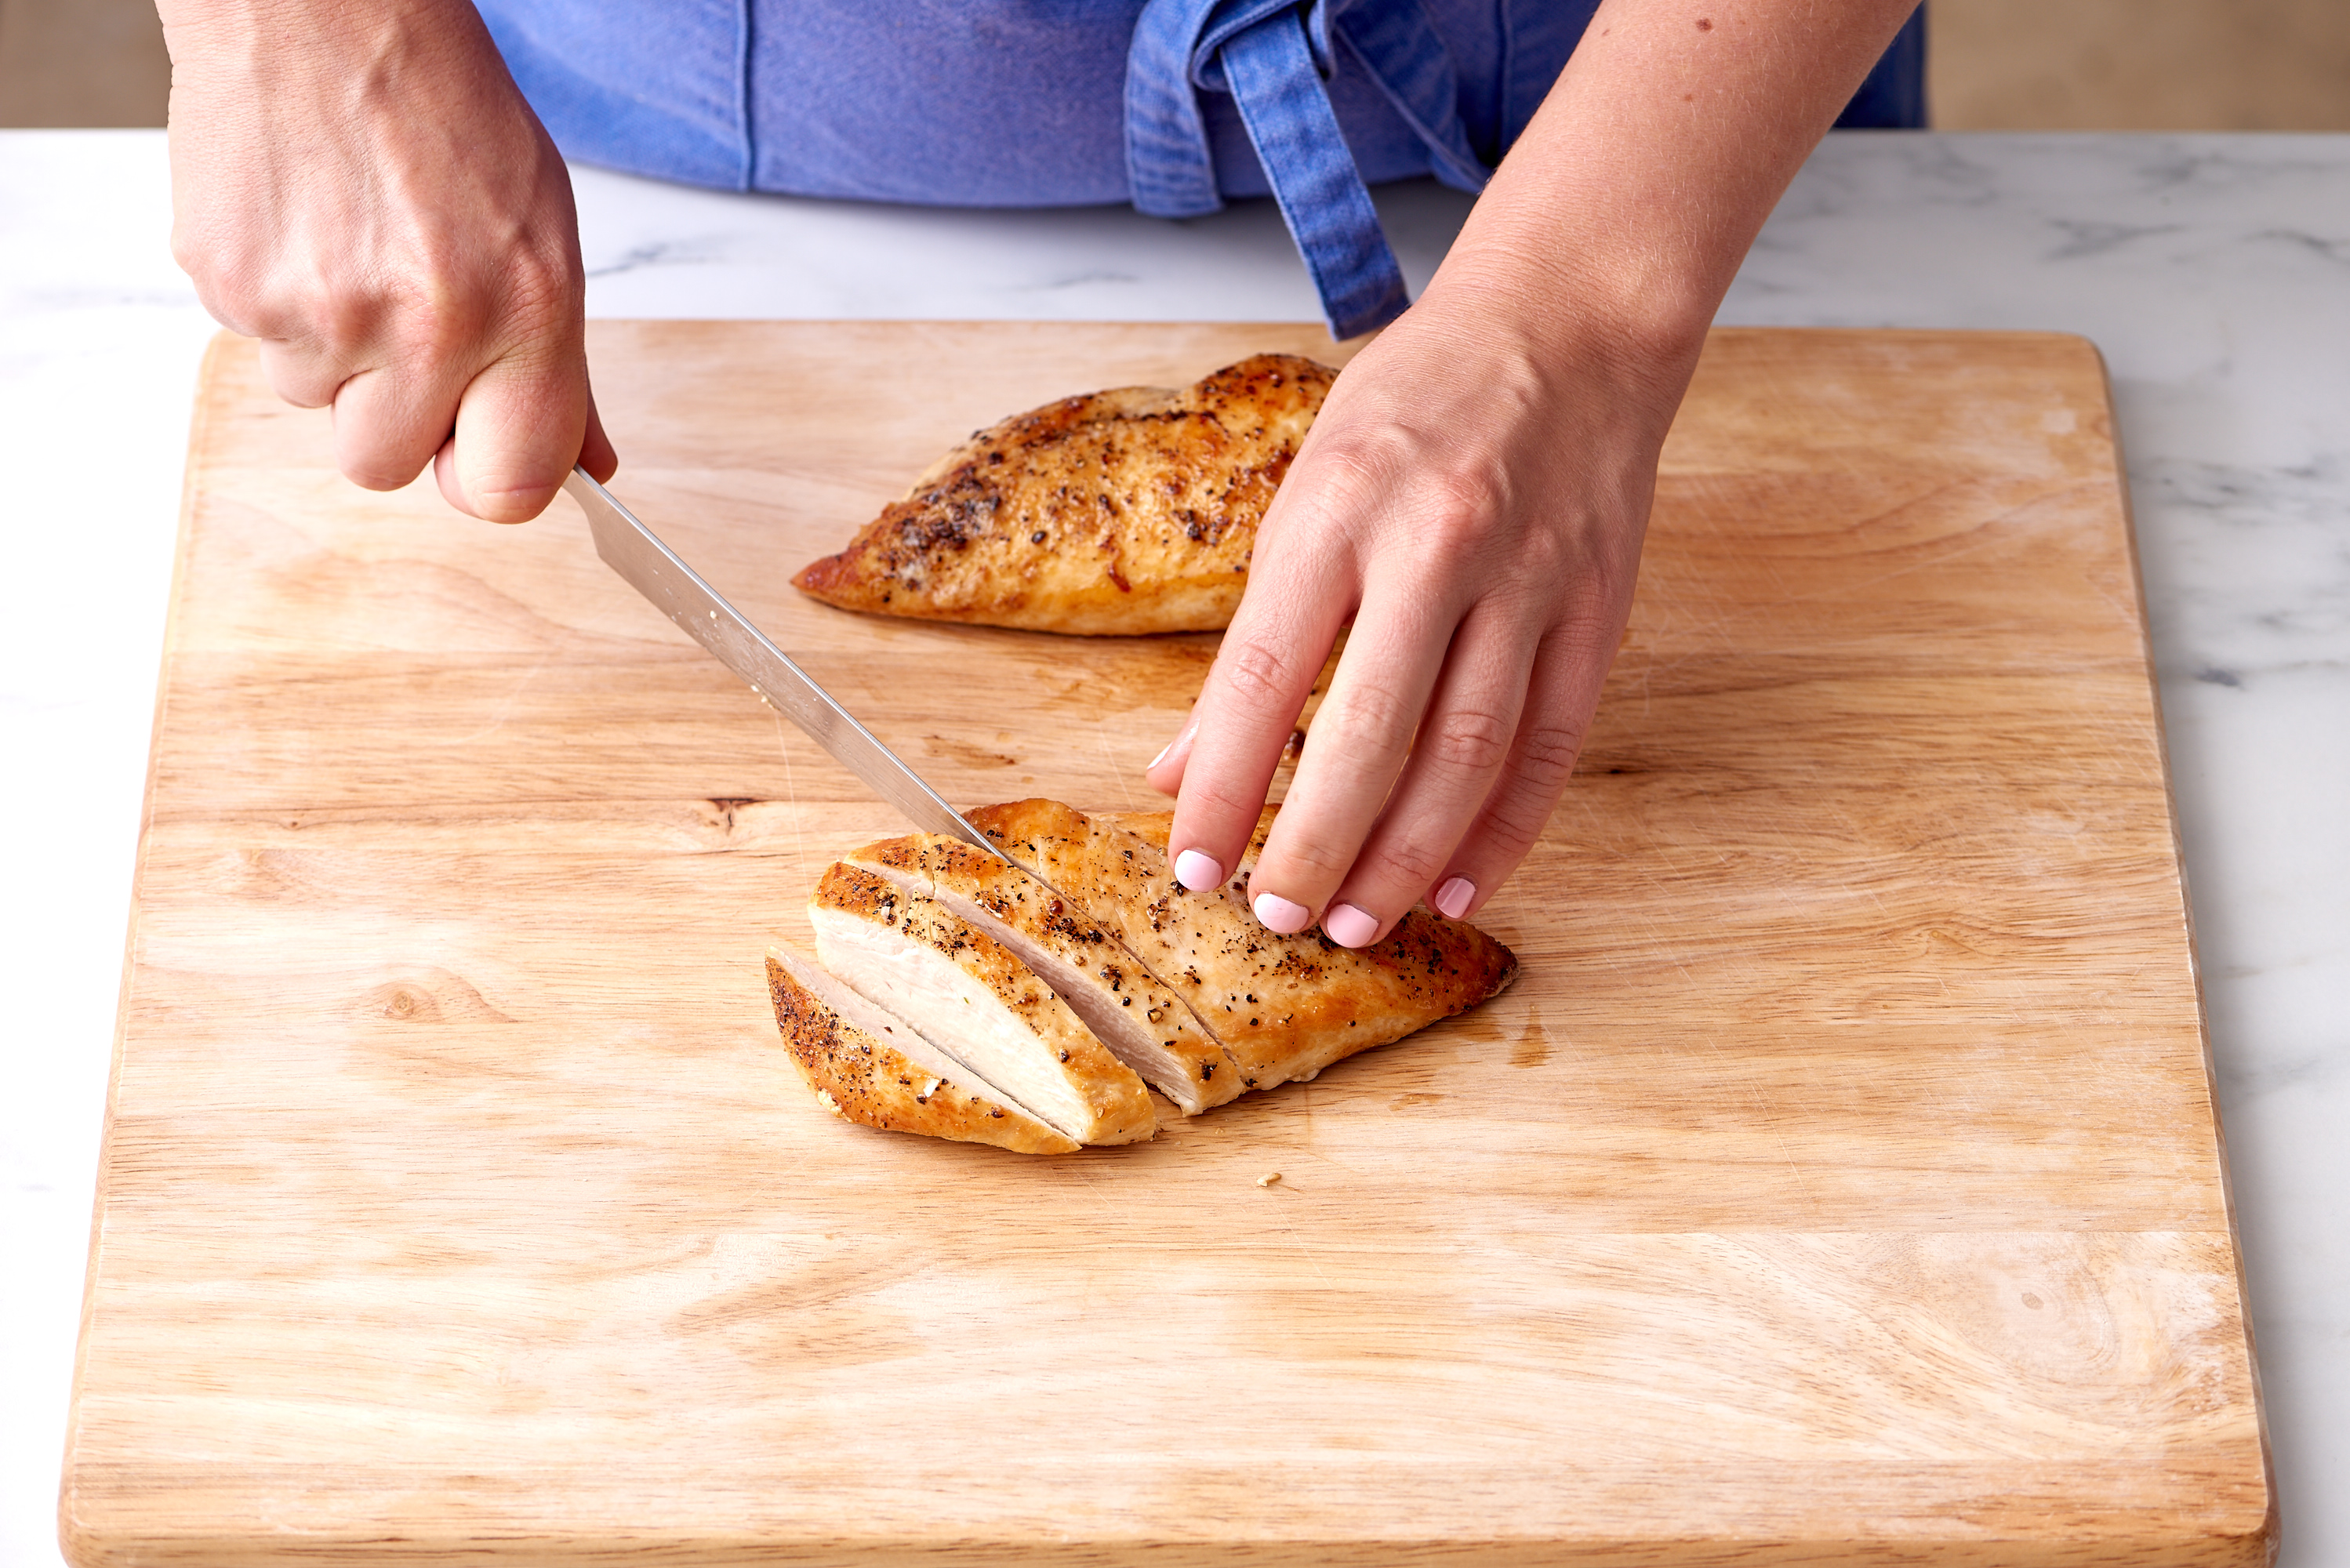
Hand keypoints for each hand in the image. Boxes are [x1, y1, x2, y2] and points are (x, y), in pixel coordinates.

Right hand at [159, 0, 614, 520]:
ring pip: (315, 406)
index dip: (484, 480)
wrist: (322, 11)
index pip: (508, 491)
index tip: (473, 448)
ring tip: (354, 252)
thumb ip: (562, 369)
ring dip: (334, 354)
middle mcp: (424, 324)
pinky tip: (306, 228)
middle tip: (403, 326)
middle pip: (386, 466)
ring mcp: (319, 311)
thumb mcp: (544, 237)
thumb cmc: (443, 112)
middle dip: (392, 417)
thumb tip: (587, 465)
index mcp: (521, 314)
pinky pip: (259, 346)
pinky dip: (281, 304)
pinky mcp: (232, 287)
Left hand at [1146, 264, 1688, 940]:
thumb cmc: (1417, 403)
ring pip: (1466, 754)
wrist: (1569, 319)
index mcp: (1338, 510)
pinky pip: (1552, 743)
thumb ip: (1253, 634)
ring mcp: (1529, 579)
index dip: (1226, 789)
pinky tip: (1460, 886)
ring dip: (1406, 857)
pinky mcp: (1598, 606)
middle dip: (1316, 847)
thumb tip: (1184, 766)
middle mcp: (1434, 546)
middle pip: (1369, 735)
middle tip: (1276, 918)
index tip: (1194, 866)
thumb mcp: (1307, 488)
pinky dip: (1506, 829)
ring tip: (1356, 922)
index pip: (1261, 679)